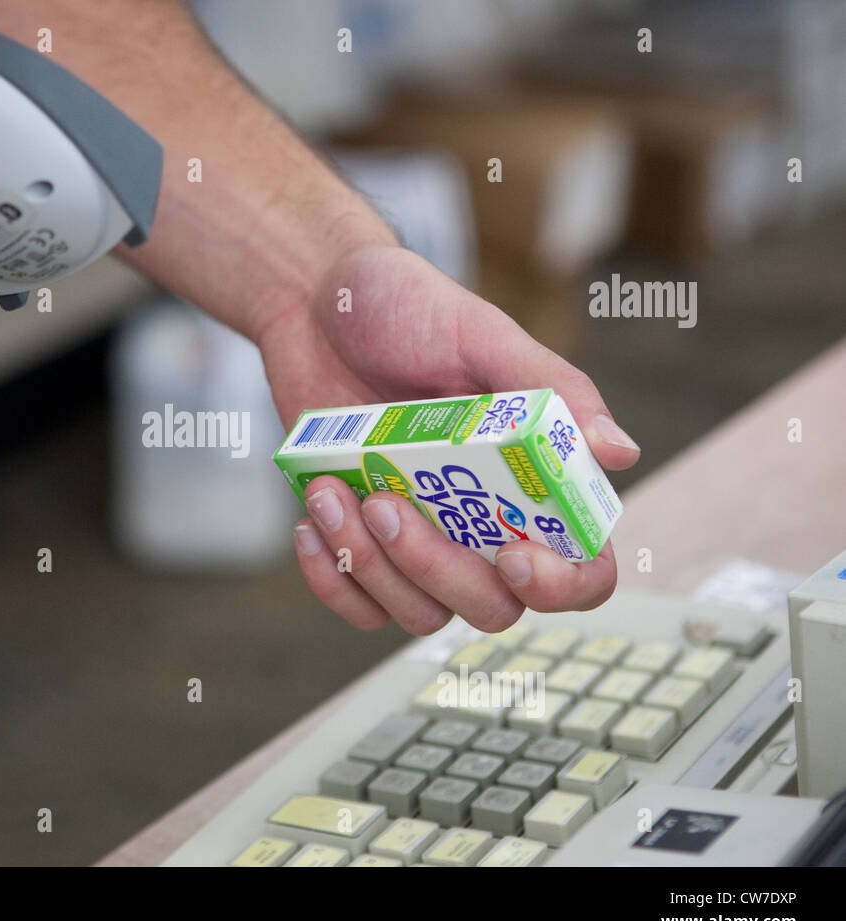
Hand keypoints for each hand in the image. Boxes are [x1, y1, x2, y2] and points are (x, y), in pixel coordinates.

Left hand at [257, 244, 640, 634]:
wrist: (313, 302)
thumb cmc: (404, 306)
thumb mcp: (478, 333)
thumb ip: (550, 389)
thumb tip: (618, 452)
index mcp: (534, 475)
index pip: (583, 566)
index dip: (561, 584)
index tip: (510, 554)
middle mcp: (485, 520)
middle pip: (492, 605)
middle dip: (435, 569)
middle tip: (384, 503)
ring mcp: (422, 538)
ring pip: (420, 613)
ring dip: (371, 567)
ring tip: (330, 493)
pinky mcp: (362, 544)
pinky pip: (360, 607)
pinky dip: (332, 579)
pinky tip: (309, 521)